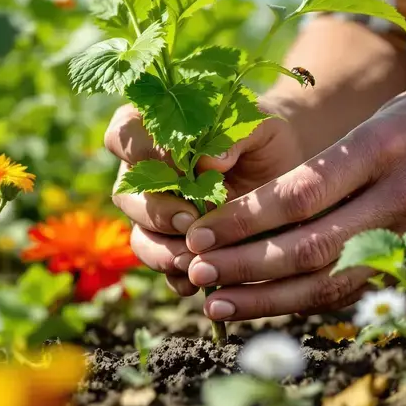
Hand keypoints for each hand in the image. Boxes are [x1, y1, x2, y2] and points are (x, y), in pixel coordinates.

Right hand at [104, 101, 302, 296]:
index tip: (180, 166)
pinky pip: (163, 268)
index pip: (123, 134)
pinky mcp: (174, 246)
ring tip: (194, 259)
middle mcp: (144, 173)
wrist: (282, 169)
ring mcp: (154, 213)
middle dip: (156, 212)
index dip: (143, 154)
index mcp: (152, 130)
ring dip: (163, 252)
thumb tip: (208, 160)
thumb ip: (233, 134)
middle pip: (126, 195)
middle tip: (190, 221)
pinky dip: (178, 278)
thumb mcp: (258, 124)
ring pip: (140, 236)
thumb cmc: (263, 136)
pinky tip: (199, 281)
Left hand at [177, 57, 405, 321]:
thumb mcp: (394, 111)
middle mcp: (400, 191)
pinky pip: (368, 281)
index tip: (200, 233)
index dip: (244, 221)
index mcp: (382, 145)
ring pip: (335, 276)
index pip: (299, 194)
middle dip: (244, 266)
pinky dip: (319, 300)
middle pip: (309, 244)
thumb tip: (275, 205)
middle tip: (192, 274)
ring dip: (272, 296)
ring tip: (217, 305)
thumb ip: (341, 160)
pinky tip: (278, 307)